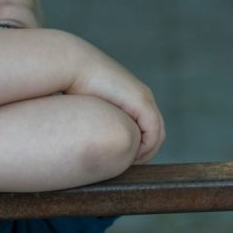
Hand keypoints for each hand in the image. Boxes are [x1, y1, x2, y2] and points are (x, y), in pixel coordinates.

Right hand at [68, 44, 164, 162]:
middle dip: (146, 153)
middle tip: (130, 167)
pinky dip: (146, 147)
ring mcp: (144, 98)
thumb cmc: (74, 86)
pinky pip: (153, 131)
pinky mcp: (141, 101)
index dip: (140, 148)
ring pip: (158, 134)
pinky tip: (133, 156)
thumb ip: (97, 120)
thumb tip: (88, 138)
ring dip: (146, 152)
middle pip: (157, 133)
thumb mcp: (90, 107)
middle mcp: (143, 97)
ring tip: (130, 163)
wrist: (74, 65)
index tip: (125, 162)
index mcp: (133, 98)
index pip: (148, 129)